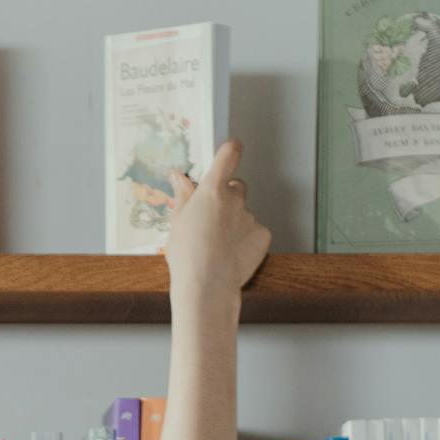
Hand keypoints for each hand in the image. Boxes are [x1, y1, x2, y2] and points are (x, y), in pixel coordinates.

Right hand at [163, 139, 269, 312]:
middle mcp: (235, 198)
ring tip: (219, 247)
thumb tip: (179, 177)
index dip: (230, 151)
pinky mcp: (262, 235)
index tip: (229, 153)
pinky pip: (255, 232)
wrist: (206, 288)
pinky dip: (247, 241)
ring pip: (244, 214)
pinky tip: (232, 256)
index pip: (229, 154)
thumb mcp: (177, 223)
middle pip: (237, 186)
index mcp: (212, 189)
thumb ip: (183, 195)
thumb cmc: (187, 258)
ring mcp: (250, 217)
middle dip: (229, 197)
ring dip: (235, 224)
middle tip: (214, 220)